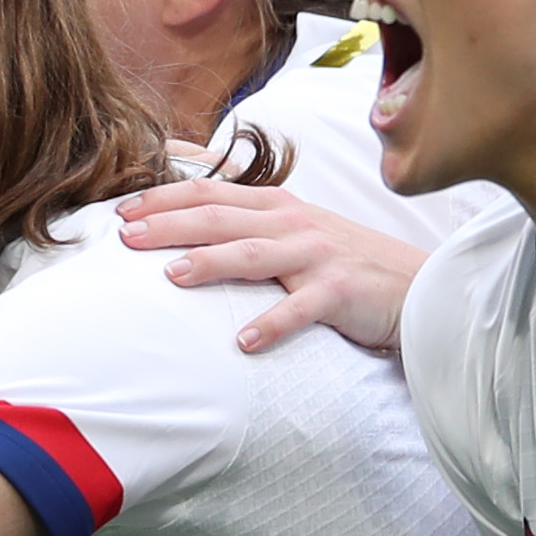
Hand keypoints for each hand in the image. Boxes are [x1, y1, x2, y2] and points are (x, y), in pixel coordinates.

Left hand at [115, 174, 427, 354]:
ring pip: (253, 254)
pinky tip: (244, 343)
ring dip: (210, 263)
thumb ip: (243, 213)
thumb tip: (185, 196)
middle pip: (220, 218)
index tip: (121, 211)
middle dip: (169, 224)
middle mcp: (292, 222)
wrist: (414, 284)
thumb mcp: (293, 226)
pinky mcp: (339, 290)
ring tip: (171, 278)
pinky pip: (301, 308)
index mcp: (276, 205)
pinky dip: (272, 324)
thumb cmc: (343, 260)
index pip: (209, 192)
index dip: (164, 198)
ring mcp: (316, 255)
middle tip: (125, 237)